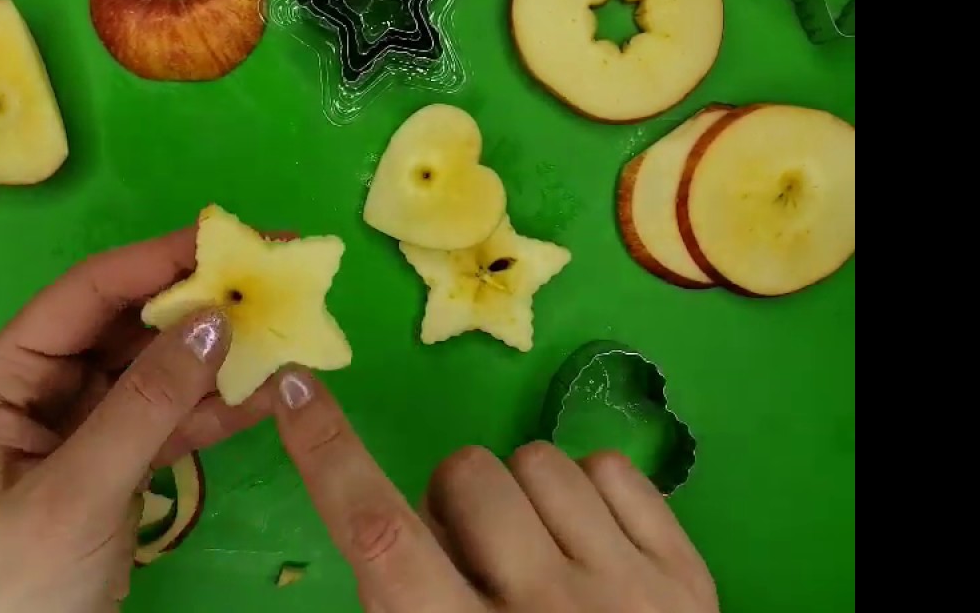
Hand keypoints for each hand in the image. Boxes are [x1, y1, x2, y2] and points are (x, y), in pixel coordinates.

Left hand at [0, 229, 266, 612]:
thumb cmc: (19, 580)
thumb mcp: (78, 490)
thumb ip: (146, 404)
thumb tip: (214, 320)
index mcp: (6, 376)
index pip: (88, 295)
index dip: (158, 260)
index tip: (232, 240)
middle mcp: (44, 385)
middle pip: (129, 323)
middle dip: (200, 302)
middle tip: (275, 280)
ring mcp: (85, 423)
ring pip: (161, 367)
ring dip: (219, 354)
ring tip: (287, 331)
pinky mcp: (119, 460)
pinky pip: (175, 416)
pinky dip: (219, 406)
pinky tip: (269, 394)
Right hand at [271, 367, 719, 612]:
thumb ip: (402, 604)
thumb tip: (385, 528)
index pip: (382, 536)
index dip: (329, 457)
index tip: (293, 390)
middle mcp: (546, 612)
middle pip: (465, 475)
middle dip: (453, 502)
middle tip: (471, 557)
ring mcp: (627, 590)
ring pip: (539, 461)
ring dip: (521, 497)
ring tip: (536, 556)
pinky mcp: (685, 576)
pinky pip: (611, 468)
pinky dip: (590, 494)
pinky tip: (588, 546)